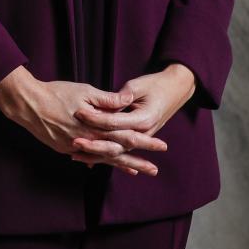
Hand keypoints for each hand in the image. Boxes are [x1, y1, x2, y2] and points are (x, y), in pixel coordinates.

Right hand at [0, 66, 168, 177]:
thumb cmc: (56, 93)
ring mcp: (75, 148)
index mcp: (95, 127)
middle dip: (138, 161)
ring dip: (121, 166)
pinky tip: (107, 165)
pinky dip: (100, 162)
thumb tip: (128, 100)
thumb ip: (107, 99)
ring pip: (103, 159)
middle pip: (118, 153)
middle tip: (155, 170)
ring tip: (137, 172)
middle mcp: (88, 141)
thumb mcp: (84, 90)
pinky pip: (87, 158)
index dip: (144, 142)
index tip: (162, 146)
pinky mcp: (65, 148)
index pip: (126, 136)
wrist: (28, 104)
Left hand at [69, 64, 195, 169]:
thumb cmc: (155, 85)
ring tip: (75, 157)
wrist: (175, 89)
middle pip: (113, 142)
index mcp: (142, 119)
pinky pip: (120, 151)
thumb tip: (105, 104)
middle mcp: (142, 133)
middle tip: (73, 143)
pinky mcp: (138, 138)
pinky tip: (90, 163)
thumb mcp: (137, 87)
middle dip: (93, 144)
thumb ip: (120, 98)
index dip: (95, 118)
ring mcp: (140, 138)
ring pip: (115, 151)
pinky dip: (106, 157)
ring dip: (96, 155)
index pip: (114, 122)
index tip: (77, 113)